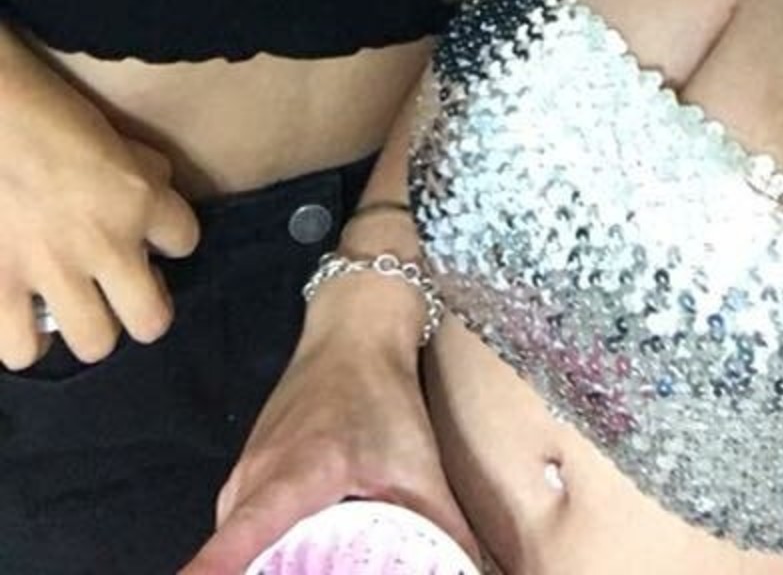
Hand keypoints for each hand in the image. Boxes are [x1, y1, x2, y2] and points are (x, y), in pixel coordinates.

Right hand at [0, 29, 198, 367]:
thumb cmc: (43, 105)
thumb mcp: (112, 130)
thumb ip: (140, 168)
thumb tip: (154, 191)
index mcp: (138, 197)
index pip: (186, 241)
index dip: (170, 238)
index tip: (152, 235)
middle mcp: (104, 243)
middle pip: (151, 321)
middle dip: (143, 308)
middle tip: (124, 289)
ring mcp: (51, 270)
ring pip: (94, 343)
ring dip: (88, 326)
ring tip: (76, 306)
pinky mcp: (0, 285)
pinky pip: (22, 348)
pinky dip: (25, 340)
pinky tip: (26, 318)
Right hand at [179, 324, 481, 574]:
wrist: (354, 332)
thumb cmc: (382, 396)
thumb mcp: (419, 466)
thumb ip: (444, 530)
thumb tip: (472, 573)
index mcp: (296, 477)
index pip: (238, 540)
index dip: (211, 570)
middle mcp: (255, 477)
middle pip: (233, 554)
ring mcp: (244, 472)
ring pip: (236, 541)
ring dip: (253, 566)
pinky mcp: (246, 471)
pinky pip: (237, 526)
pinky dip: (251, 552)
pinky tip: (281, 566)